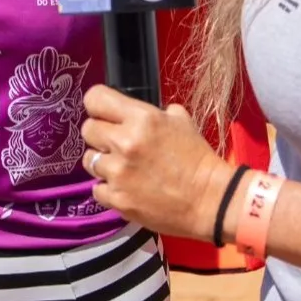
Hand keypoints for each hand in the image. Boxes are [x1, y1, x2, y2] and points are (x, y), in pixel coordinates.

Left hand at [80, 84, 235, 242]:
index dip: (97, 105)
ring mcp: (118, 173)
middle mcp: (124, 142)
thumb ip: (154, 112)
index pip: (95, 98)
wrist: (212, 201)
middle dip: (100, 135)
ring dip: (102, 163)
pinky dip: (108, 189)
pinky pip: (97, 189)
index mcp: (141, 119)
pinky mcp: (117, 198)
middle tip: (116, 144)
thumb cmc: (198, 159)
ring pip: (89, 160)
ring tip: (122, 169)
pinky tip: (125, 188)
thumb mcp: (181, 122)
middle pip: (87, 129)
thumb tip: (134, 111)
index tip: (103, 113)